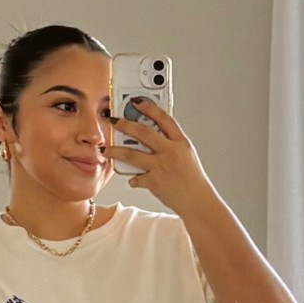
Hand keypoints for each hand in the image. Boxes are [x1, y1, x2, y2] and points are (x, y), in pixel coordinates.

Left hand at [107, 97, 212, 214]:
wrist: (197, 201)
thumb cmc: (192, 179)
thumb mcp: (186, 154)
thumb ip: (170, 143)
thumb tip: (152, 134)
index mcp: (180, 142)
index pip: (164, 118)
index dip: (149, 107)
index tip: (136, 101)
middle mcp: (170, 152)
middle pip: (143, 132)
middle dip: (124, 124)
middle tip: (113, 121)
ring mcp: (161, 166)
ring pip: (132, 154)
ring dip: (116, 151)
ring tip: (106, 150)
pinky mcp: (154, 182)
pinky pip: (136, 178)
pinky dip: (132, 179)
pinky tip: (131, 179)